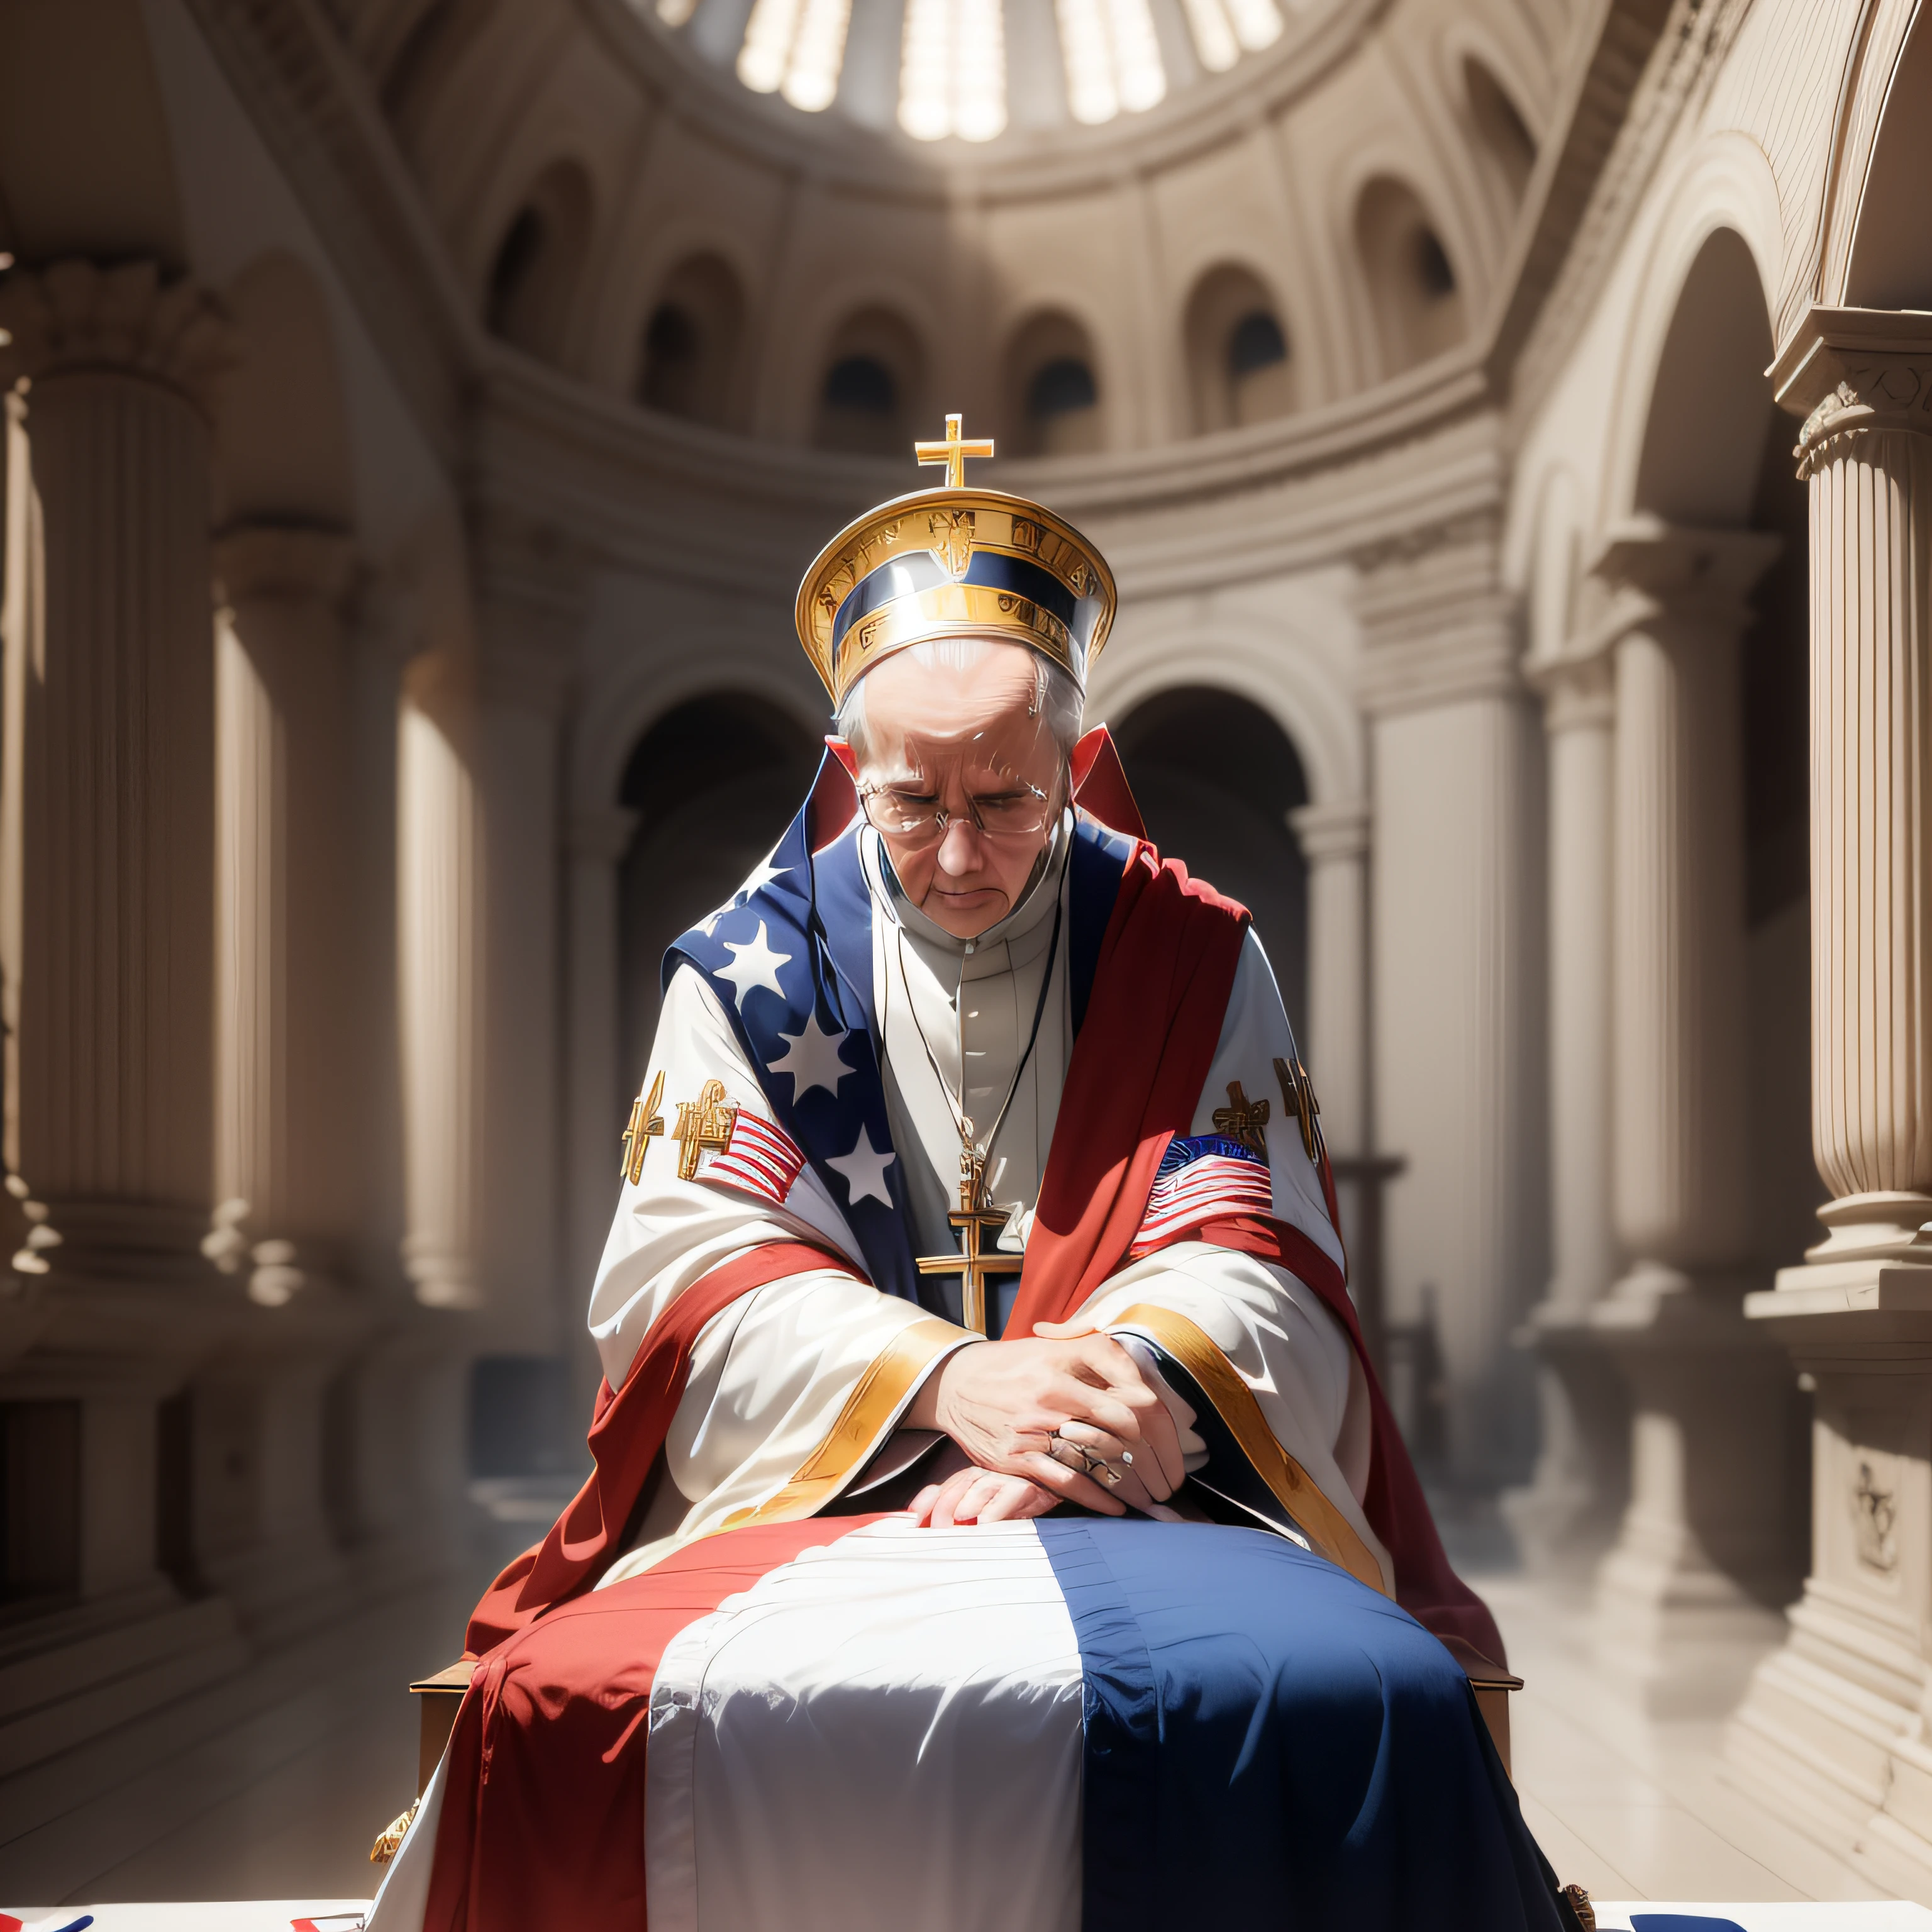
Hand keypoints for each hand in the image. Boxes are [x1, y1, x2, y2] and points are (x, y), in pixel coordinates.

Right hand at [908, 1331, 1186, 1514]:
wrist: (954, 1382)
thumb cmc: (1014, 1364)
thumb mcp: (1056, 1346)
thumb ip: (1099, 1355)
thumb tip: (1142, 1377)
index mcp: (1065, 1366)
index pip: (1126, 1400)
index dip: (1157, 1426)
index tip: (1169, 1442)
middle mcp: (1050, 1397)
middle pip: (1117, 1435)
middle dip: (1150, 1462)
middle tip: (1167, 1480)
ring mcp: (1031, 1429)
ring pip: (1093, 1461)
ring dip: (1128, 1485)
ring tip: (1149, 1498)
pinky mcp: (1015, 1457)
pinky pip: (1064, 1482)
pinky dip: (1095, 1499)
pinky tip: (1116, 1508)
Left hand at [908, 1467, 1058, 1526]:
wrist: (1046, 1488)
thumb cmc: (1008, 1500)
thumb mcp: (977, 1506)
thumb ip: (951, 1507)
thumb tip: (918, 1518)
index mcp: (965, 1480)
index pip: (937, 1491)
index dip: (923, 1505)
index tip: (912, 1523)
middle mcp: (981, 1476)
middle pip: (954, 1491)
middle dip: (944, 1512)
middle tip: (940, 1533)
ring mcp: (1001, 1481)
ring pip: (979, 1489)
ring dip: (968, 1505)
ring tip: (961, 1519)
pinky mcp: (1022, 1489)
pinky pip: (1005, 1500)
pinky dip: (994, 1512)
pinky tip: (986, 1525)